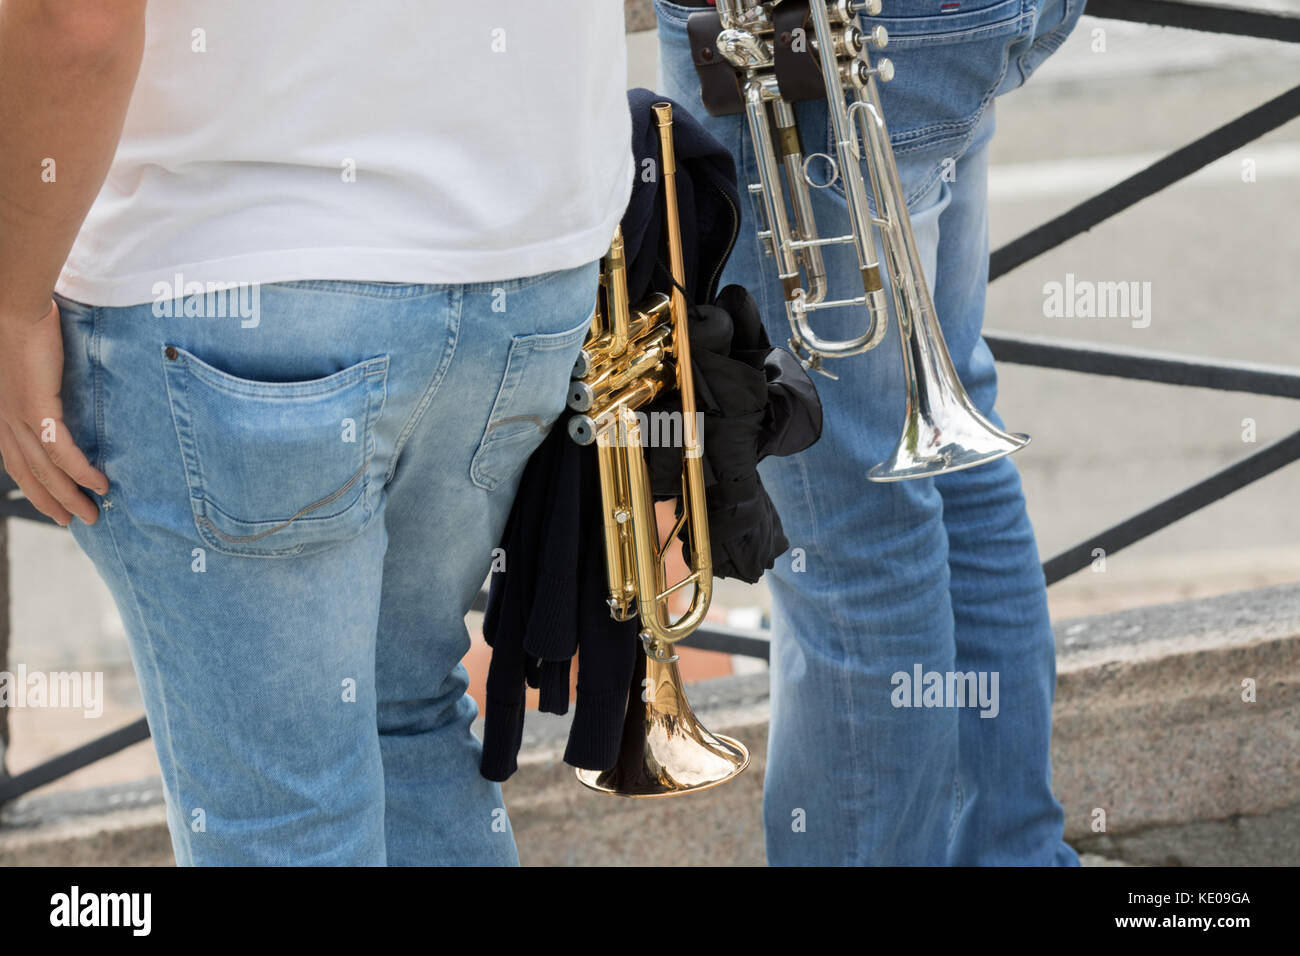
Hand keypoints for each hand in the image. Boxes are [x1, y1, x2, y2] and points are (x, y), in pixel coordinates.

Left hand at [0, 299, 107, 525]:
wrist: (12, 306)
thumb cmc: (22, 323)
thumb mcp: (29, 363)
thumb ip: (42, 383)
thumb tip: (61, 391)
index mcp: (0, 412)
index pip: (15, 460)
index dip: (33, 486)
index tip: (51, 503)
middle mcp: (4, 420)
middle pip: (28, 474)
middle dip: (50, 501)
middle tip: (72, 521)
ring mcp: (18, 417)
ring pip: (45, 470)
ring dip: (69, 496)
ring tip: (92, 513)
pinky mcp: (37, 409)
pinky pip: (62, 451)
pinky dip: (81, 471)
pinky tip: (99, 483)